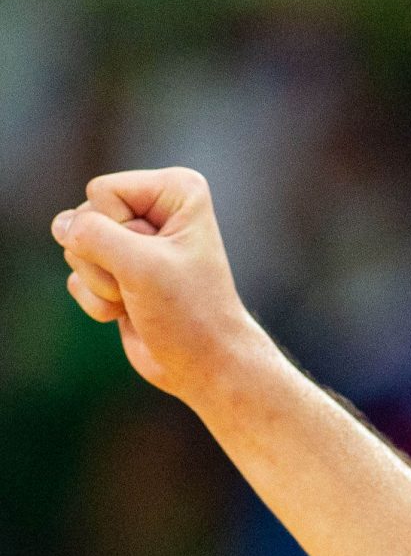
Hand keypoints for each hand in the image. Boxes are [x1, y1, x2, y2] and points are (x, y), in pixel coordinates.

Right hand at [51, 168, 268, 403]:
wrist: (204, 365)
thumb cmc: (188, 313)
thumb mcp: (140, 265)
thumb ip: (91, 234)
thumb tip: (61, 226)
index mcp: (176, 190)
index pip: (102, 192)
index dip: (118, 232)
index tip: (158, 258)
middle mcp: (155, 208)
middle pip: (83, 217)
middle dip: (106, 261)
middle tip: (149, 284)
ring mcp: (132, 240)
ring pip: (74, 247)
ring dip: (102, 283)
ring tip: (140, 298)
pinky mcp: (115, 270)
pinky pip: (75, 275)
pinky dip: (97, 301)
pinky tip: (130, 311)